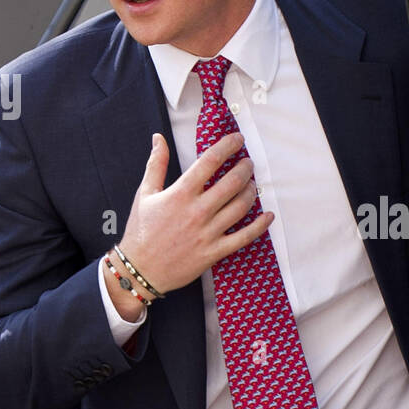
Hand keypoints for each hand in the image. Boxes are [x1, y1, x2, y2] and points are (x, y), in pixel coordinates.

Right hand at [113, 133, 270, 306]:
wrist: (140, 270)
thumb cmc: (141, 231)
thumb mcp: (144, 194)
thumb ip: (155, 164)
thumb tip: (158, 138)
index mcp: (180, 194)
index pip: (210, 162)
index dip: (227, 146)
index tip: (238, 139)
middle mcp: (197, 211)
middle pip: (232, 183)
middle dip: (245, 168)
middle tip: (248, 163)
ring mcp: (208, 232)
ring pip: (240, 207)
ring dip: (251, 192)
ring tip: (252, 185)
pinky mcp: (214, 252)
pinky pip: (243, 237)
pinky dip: (260, 226)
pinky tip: (269, 216)